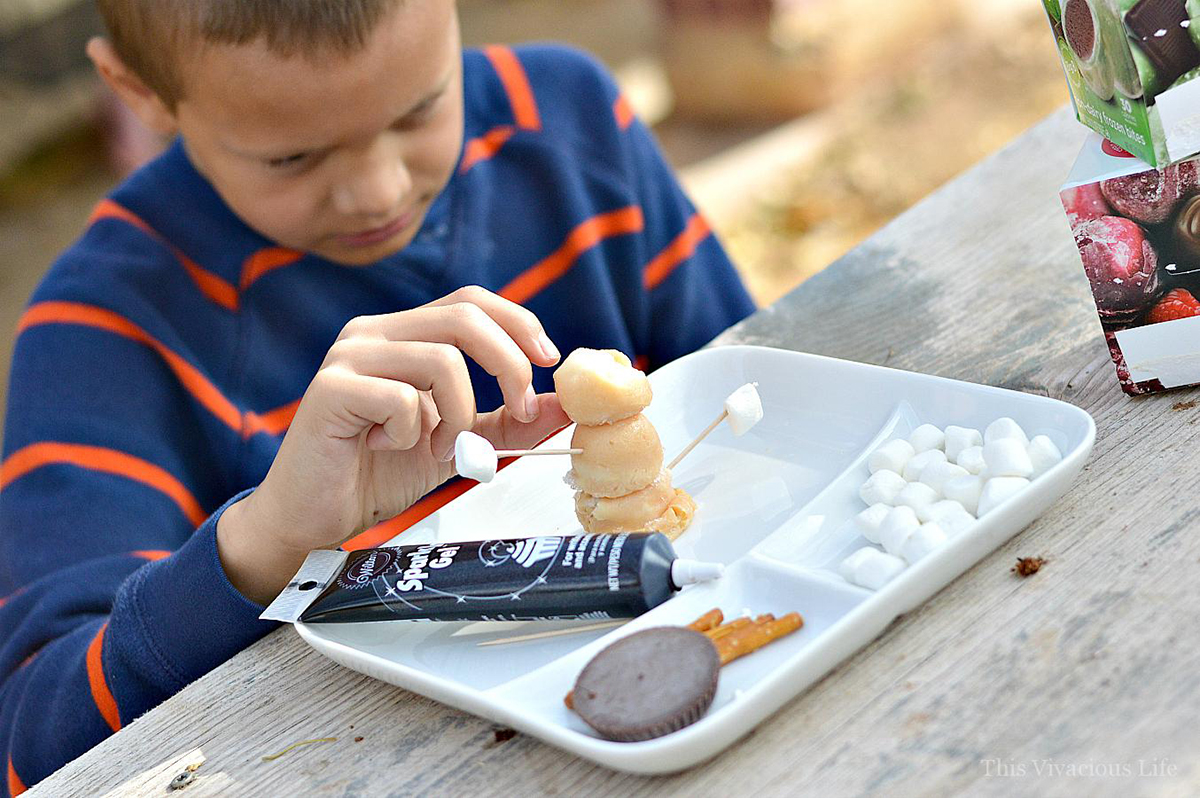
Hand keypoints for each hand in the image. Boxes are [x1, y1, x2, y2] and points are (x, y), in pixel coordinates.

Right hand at [217, 286, 568, 603]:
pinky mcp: (330, 389)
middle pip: (465, 317)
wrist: (315, 514)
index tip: (548, 360)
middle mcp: (374, 332)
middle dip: (508, 366)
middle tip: (518, 413)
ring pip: (441, 360)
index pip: (472, 301)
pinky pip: (402, 398)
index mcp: (404, 333)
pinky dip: (412, 432)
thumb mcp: (461, 442)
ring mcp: (349, 355)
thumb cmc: (380, 472)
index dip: (518, 322)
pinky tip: (385, 448)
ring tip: (442, 450)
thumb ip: (508, 420)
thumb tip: (564, 403)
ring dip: (460, 417)